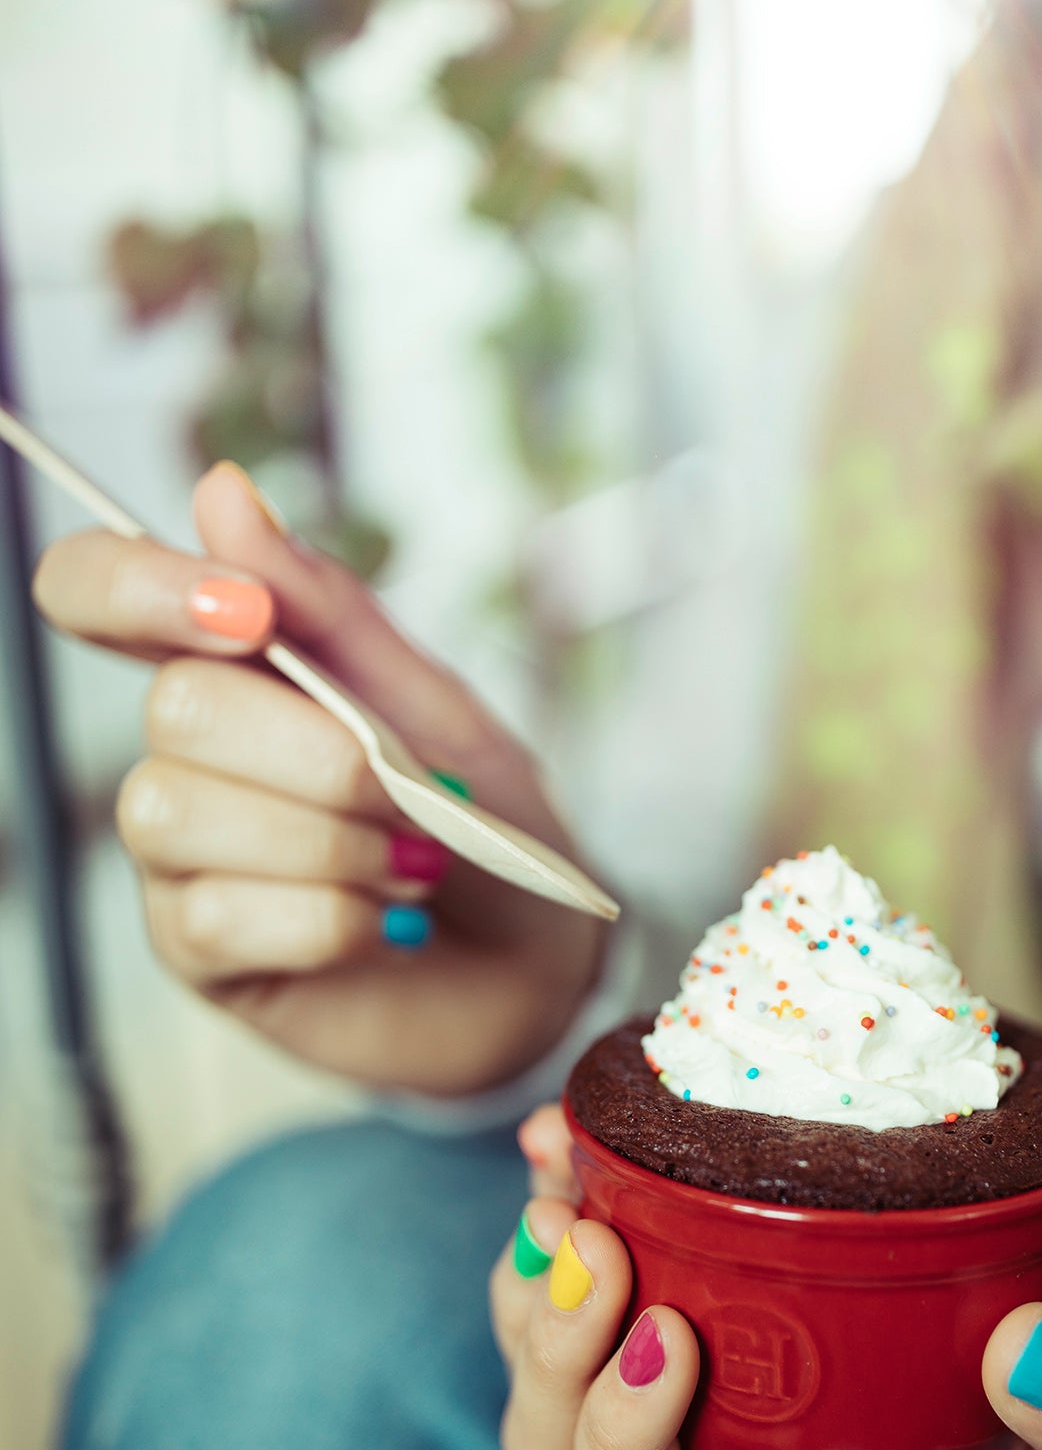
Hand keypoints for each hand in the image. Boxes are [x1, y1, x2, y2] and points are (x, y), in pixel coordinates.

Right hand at [35, 464, 602, 1094]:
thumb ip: (327, 609)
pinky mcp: (197, 953)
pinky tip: (390, 926)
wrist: (539, 961)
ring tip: (413, 866)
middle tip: (409, 794)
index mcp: (229, 667)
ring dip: (330, 842)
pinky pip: (219, 917)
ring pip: (179, 814)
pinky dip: (331, 919)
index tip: (250, 614)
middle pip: (173, 709)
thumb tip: (218, 488)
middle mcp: (181, 754)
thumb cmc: (481, 821)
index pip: (94, 590)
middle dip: (318, 754)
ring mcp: (177, 858)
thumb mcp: (429, 701)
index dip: (137, 585)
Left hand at [494, 1108, 1041, 1449]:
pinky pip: (578, 1246)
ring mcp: (687, 1353)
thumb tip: (1029, 1352)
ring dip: (532, 1269)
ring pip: (539, 1344)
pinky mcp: (691, 1261)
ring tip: (566, 1185)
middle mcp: (707, 1442)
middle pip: (552, 1437)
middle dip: (549, 1343)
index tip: (673, 1333)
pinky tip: (572, 1128)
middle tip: (594, 1243)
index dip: (617, 1439)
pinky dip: (563, 1189)